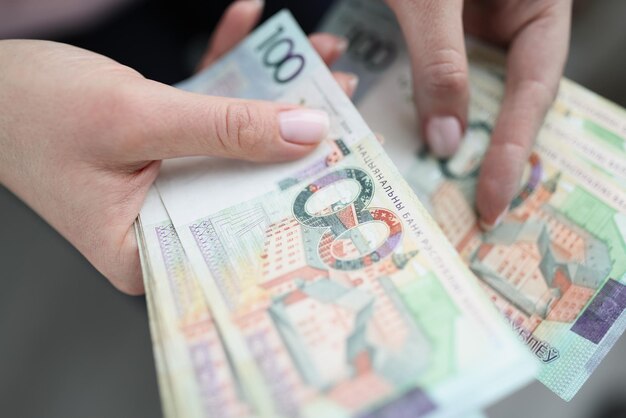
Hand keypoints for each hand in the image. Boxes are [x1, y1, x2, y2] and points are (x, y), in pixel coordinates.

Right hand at [0, 0, 354, 294]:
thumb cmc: (31, 112)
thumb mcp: (135, 118)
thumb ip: (224, 128)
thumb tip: (306, 133)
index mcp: (150, 251)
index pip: (241, 232)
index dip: (300, 199)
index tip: (349, 166)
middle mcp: (164, 225)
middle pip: (248, 182)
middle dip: (296, 134)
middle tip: (340, 100)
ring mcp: (166, 184)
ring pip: (235, 140)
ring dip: (272, 90)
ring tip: (317, 58)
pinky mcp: (163, 145)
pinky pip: (208, 110)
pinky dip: (228, 68)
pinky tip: (249, 25)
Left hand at [386, 0, 571, 227]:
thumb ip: (439, 61)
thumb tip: (445, 140)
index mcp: (540, 7)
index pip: (534, 90)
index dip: (513, 150)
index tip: (491, 202)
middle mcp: (516, 22)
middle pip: (510, 102)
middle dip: (488, 155)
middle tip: (468, 210)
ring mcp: (480, 27)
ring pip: (473, 96)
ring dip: (454, 137)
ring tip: (438, 186)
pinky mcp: (446, 31)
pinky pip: (441, 78)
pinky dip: (428, 110)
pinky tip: (413, 140)